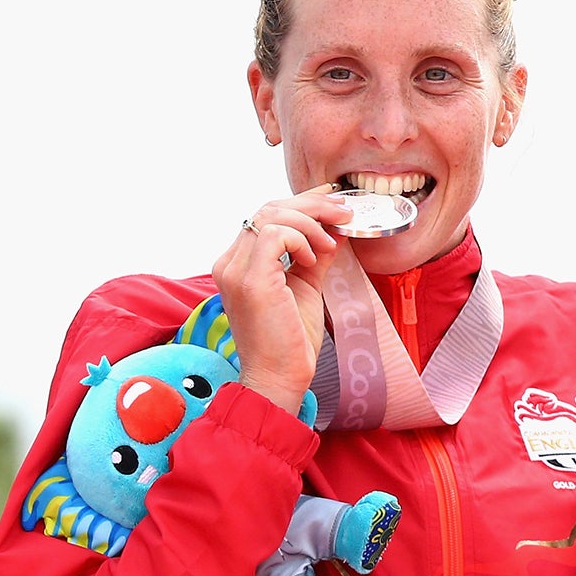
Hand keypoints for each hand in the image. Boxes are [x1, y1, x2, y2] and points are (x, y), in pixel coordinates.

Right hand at [211, 185, 351, 414]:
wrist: (280, 377)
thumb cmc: (291, 340)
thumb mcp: (308, 286)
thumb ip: (317, 255)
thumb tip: (337, 228)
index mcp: (239, 263)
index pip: (267, 215)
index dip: (302, 201)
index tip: (333, 198)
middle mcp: (230, 262)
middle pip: (269, 208)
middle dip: (313, 205)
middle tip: (345, 214)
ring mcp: (236, 269)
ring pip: (272, 214)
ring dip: (311, 221)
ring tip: (331, 245)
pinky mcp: (250, 279)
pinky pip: (276, 234)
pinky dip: (302, 238)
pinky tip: (316, 258)